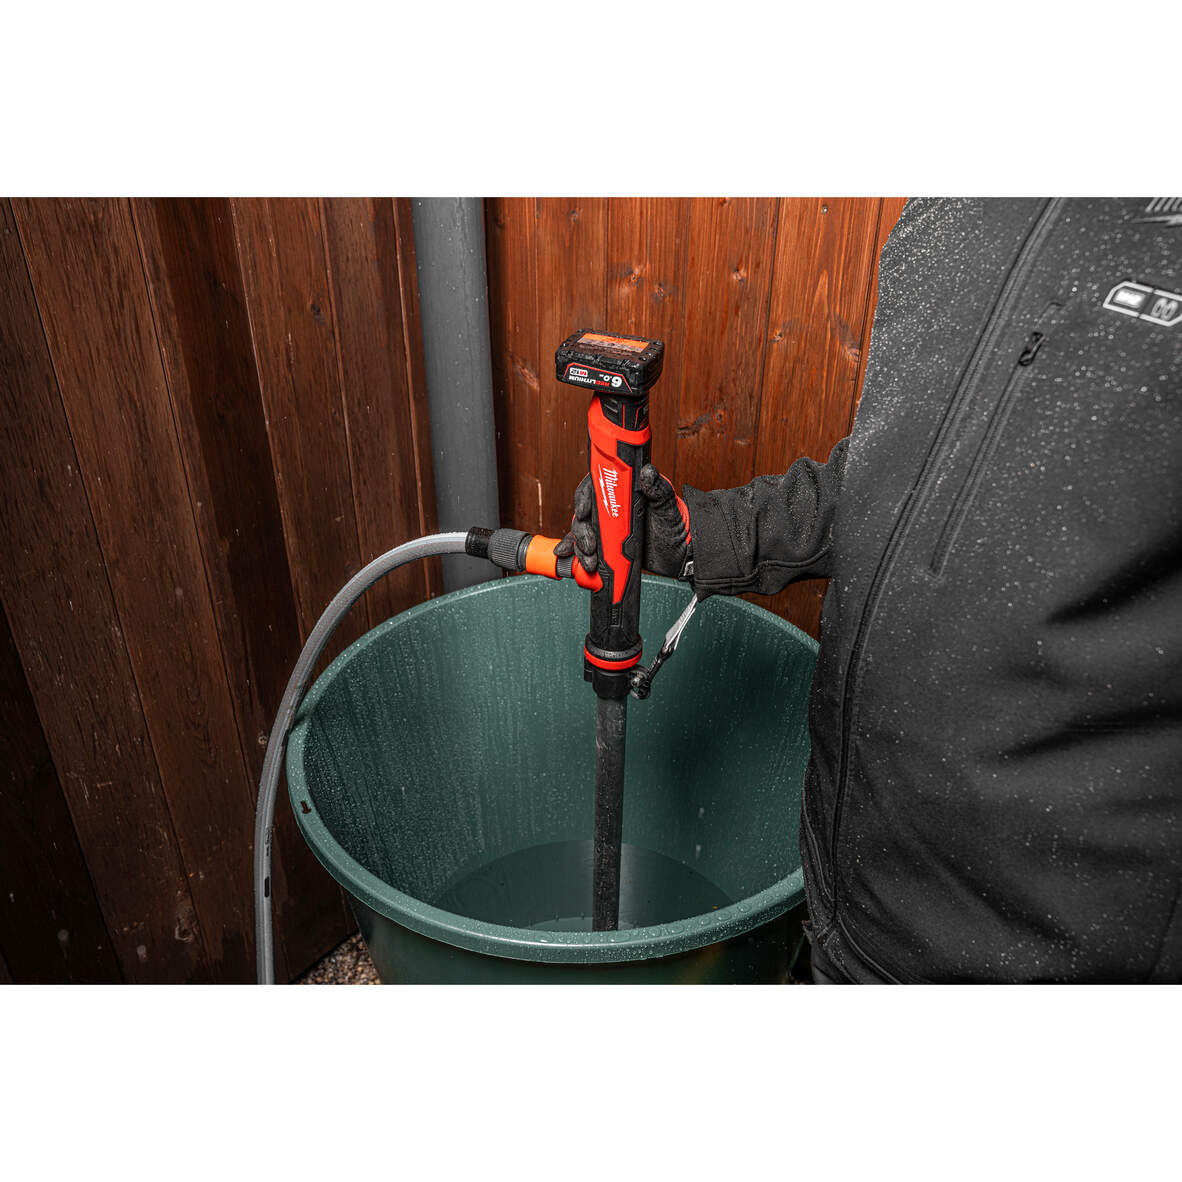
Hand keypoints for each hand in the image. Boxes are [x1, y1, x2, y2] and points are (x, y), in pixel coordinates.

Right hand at [553, 463, 691, 578]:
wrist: (682, 554)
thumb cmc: (676, 526)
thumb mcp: (668, 506)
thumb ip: (658, 489)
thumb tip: (647, 471)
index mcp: (623, 493)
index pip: (595, 488)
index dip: (584, 497)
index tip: (584, 511)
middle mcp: (611, 509)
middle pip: (585, 513)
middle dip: (582, 530)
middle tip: (590, 544)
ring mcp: (607, 529)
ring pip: (582, 532)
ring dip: (580, 546)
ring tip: (591, 562)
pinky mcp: (606, 546)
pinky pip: (585, 548)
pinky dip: (576, 554)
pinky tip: (574, 559)